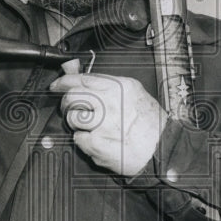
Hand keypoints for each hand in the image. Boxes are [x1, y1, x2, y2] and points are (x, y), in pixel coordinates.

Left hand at [50, 62, 165, 176]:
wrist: (164, 150)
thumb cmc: (151, 124)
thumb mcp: (132, 94)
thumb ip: (103, 83)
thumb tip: (71, 69)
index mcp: (120, 87)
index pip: (83, 79)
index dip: (64, 81)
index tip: (57, 85)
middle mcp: (110, 102)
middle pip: (73, 97)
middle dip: (66, 104)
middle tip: (70, 110)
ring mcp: (103, 123)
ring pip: (73, 118)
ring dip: (77, 124)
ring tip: (92, 128)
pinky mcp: (97, 143)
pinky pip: (78, 139)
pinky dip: (84, 141)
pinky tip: (99, 141)